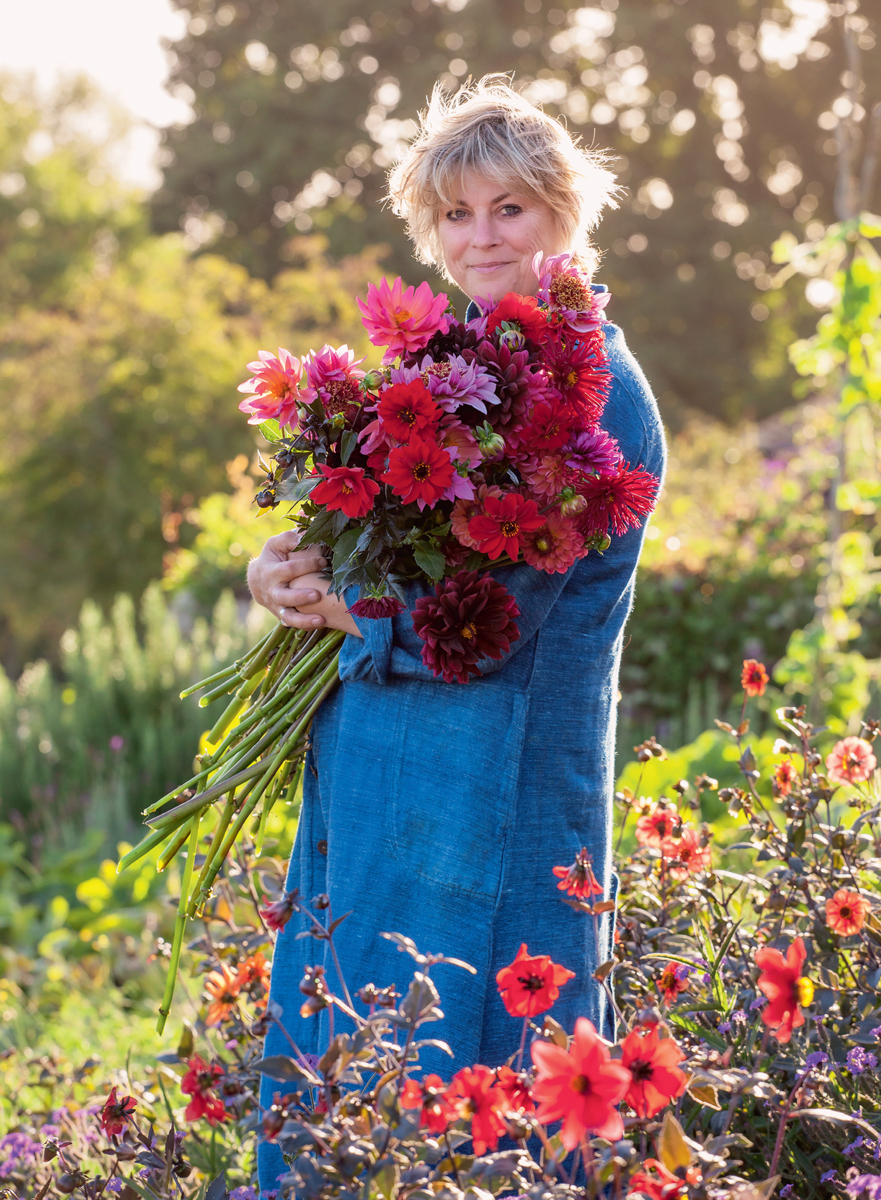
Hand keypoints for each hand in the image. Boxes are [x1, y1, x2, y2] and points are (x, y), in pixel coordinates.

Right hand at [246, 531, 361, 636]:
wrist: (257, 581)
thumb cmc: (272, 558)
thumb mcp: (275, 545)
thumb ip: (287, 539)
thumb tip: (301, 538)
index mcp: (271, 572)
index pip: (289, 570)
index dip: (306, 565)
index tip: (323, 560)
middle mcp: (273, 591)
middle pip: (285, 597)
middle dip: (301, 597)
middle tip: (317, 595)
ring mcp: (277, 606)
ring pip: (288, 616)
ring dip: (304, 620)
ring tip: (321, 619)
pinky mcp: (282, 616)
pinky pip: (293, 624)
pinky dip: (305, 626)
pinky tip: (321, 623)